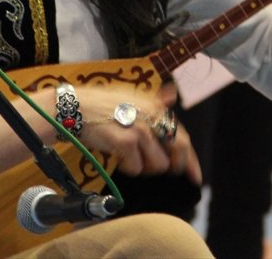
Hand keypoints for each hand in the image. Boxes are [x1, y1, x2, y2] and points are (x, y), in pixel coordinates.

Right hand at [75, 83, 200, 183]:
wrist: (75, 107)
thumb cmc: (101, 104)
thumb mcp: (131, 96)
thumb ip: (154, 101)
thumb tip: (173, 94)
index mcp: (156, 107)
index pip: (183, 137)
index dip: (191, 161)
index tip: (196, 177)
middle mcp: (152, 116)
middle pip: (178, 151)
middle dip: (174, 167)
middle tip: (162, 171)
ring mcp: (140, 129)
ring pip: (157, 165)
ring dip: (144, 166)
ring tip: (129, 154)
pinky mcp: (126, 142)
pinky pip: (136, 168)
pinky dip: (128, 168)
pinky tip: (117, 156)